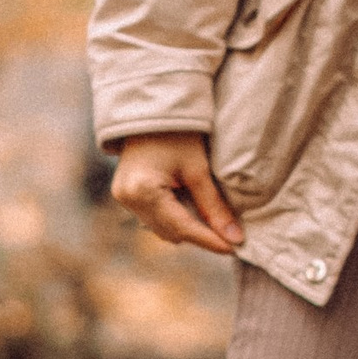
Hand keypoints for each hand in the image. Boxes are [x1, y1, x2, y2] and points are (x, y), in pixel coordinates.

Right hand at [109, 131, 244, 256]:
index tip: (234, 247)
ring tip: (213, 222)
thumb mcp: (198, 170)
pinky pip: (154, 217)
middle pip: (171, 232)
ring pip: (162, 228)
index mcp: (143, 191)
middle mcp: (127, 199)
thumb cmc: (178, 135)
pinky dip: (174, 217)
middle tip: (229, 235)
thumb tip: (234, 238)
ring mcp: (123, 197)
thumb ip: (214, 207)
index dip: (209, 239)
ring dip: (187, 228)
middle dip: (200, 235)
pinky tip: (193, 209)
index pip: (182, 227)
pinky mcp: (125, 194)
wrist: (152, 112)